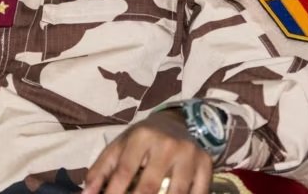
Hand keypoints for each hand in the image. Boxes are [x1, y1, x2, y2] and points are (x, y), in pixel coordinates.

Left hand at [82, 110, 212, 193]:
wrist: (176, 122)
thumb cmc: (142, 140)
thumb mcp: (120, 146)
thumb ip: (101, 170)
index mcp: (141, 137)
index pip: (124, 171)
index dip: (114, 193)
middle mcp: (167, 144)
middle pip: (150, 186)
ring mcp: (189, 155)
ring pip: (176, 193)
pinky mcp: (206, 164)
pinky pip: (199, 192)